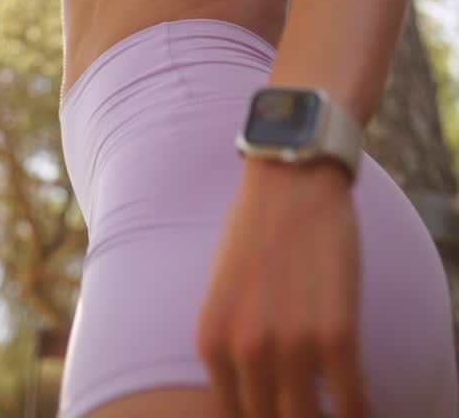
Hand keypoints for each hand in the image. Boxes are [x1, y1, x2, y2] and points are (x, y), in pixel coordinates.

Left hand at [195, 159, 365, 417]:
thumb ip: (230, 343)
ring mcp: (292, 342)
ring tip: (329, 406)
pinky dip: (357, 412)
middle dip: (288, 416)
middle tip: (303, 402)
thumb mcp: (222, 290)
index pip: (234, 415)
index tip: (277, 407)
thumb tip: (249, 389)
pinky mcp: (338, 332)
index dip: (259, 417)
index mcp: (212, 339)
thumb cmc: (257, 228)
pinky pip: (351, 401)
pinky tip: (357, 407)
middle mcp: (246, 348)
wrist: (293, 176)